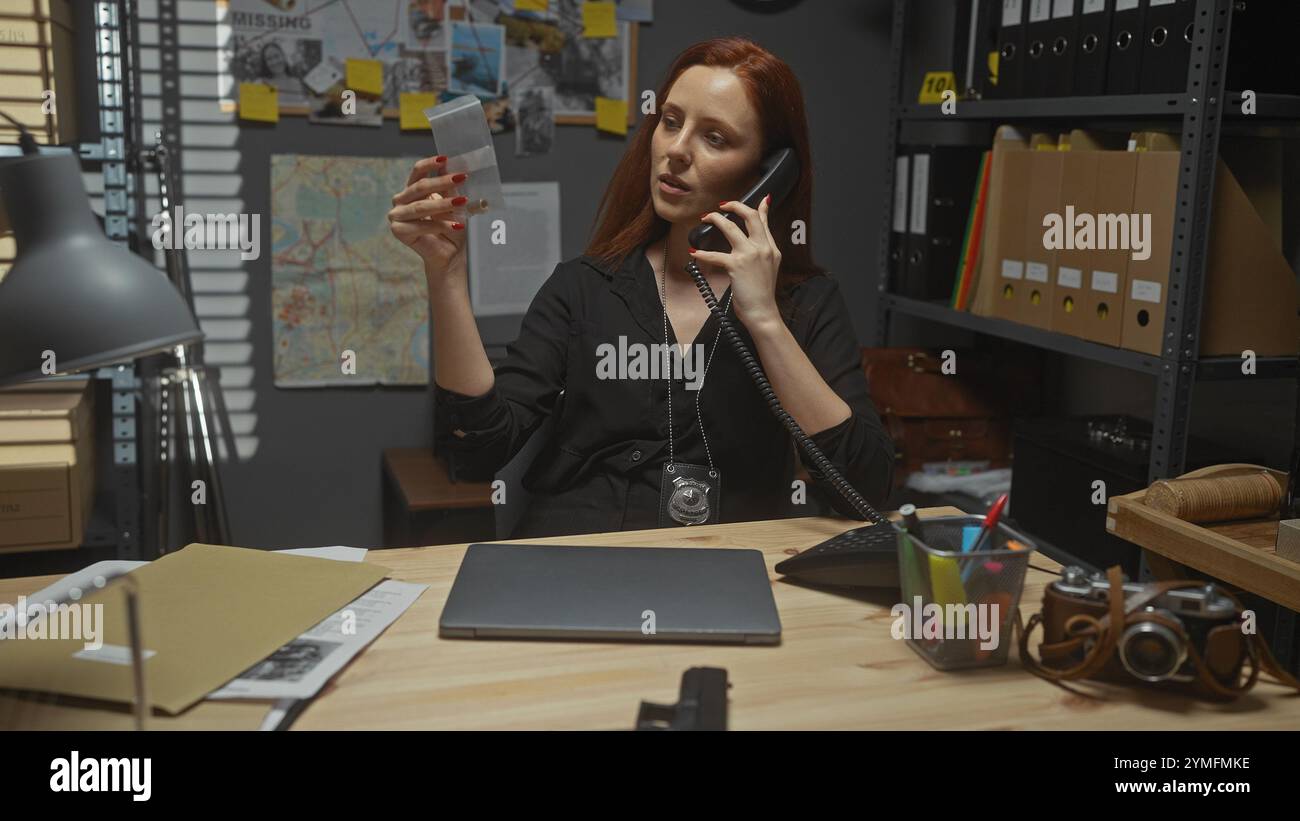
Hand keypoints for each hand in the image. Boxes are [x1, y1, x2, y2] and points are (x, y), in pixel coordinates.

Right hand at [387, 155, 470, 285]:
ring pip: (421, 206)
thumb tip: (451, 165)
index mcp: (412, 191)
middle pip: (420, 187)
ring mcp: (397, 216)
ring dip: (443, 204)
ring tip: (462, 202)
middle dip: (442, 182)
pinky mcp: (399, 231)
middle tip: (461, 178)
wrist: (450, 255)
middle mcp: (402, 201)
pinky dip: (440, 225)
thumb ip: (449, 187)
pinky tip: (456, 225)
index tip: (445, 158)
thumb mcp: (453, 204)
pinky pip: (421, 225)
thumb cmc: (451, 228)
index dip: (430, 164)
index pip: (418, 172)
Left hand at [690, 195, 781, 328]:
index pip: (765, 221)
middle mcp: (763, 248)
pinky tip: (695, 252)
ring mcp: (750, 255)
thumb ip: (762, 252)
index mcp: (772, 248)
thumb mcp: (769, 268)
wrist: (763, 312)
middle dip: (734, 206)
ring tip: (705, 219)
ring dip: (715, 220)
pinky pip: (716, 254)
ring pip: (730, 227)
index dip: (761, 207)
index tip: (760, 198)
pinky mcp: (737, 266)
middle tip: (721, 206)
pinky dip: (703, 253)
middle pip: (750, 216)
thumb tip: (754, 244)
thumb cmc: (762, 294)